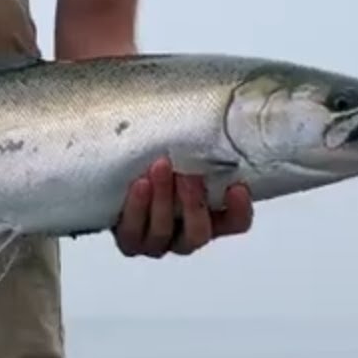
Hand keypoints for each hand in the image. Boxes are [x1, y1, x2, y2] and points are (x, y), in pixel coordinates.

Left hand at [113, 156, 252, 257]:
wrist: (118, 170)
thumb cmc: (159, 157)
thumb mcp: (185, 150)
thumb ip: (204, 146)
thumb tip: (217, 115)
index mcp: (211, 218)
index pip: (236, 223)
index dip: (239, 210)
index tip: (238, 187)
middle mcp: (185, 234)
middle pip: (198, 233)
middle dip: (193, 204)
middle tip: (189, 175)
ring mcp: (157, 241)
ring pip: (163, 233)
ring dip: (163, 200)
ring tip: (160, 168)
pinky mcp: (130, 241)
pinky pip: (134, 233)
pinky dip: (138, 209)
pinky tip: (141, 185)